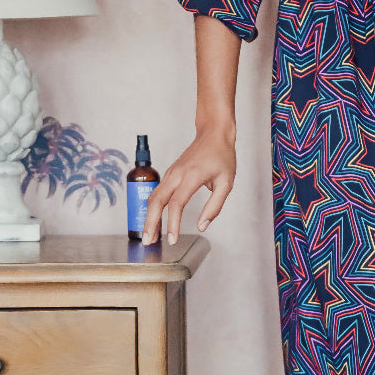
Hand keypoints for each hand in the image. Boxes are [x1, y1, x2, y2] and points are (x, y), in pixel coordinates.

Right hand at [141, 124, 236, 245]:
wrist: (213, 133)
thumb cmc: (221, 156)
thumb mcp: (226, 183)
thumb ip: (214, 206)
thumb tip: (202, 226)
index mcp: (191, 176)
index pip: (176, 203)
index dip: (172, 223)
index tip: (172, 239)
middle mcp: (177, 174)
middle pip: (157, 201)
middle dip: (150, 223)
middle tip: (148, 242)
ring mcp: (171, 173)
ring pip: (154, 197)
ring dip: (149, 217)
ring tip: (149, 235)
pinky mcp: (169, 174)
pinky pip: (157, 192)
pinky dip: (153, 208)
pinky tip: (154, 220)